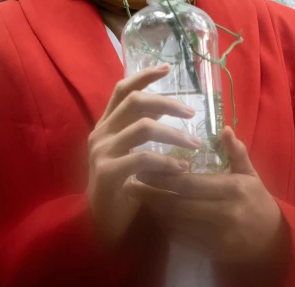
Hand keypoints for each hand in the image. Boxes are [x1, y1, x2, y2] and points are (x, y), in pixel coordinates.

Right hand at [87, 64, 202, 246]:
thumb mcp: (128, 151)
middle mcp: (101, 132)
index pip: (122, 88)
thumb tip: (168, 106)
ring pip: (143, 126)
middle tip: (192, 112)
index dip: (144, 75)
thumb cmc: (120, 187)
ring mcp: (102, 151)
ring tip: (195, 143)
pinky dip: (166, 161)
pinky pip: (142, 158)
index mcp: (106, 124)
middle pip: (135, 101)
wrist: (100, 226)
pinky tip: (182, 167)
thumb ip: (140, 129)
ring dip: (173, 133)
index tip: (168, 68)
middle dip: (167, 103)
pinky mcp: (107, 172)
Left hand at [123, 126, 284, 264]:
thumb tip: (225, 128)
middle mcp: (225, 214)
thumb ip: (236, 152)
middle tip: (130, 182)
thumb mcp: (250, 173)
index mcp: (233, 189)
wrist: (271, 241)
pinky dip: (165, 226)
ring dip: (155, 210)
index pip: (191, 183)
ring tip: (137, 196)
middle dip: (152, 194)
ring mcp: (218, 236)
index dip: (164, 176)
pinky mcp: (212, 252)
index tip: (143, 166)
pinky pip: (182, 239)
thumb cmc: (257, 200)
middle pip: (179, 204)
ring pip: (177, 223)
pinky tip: (154, 214)